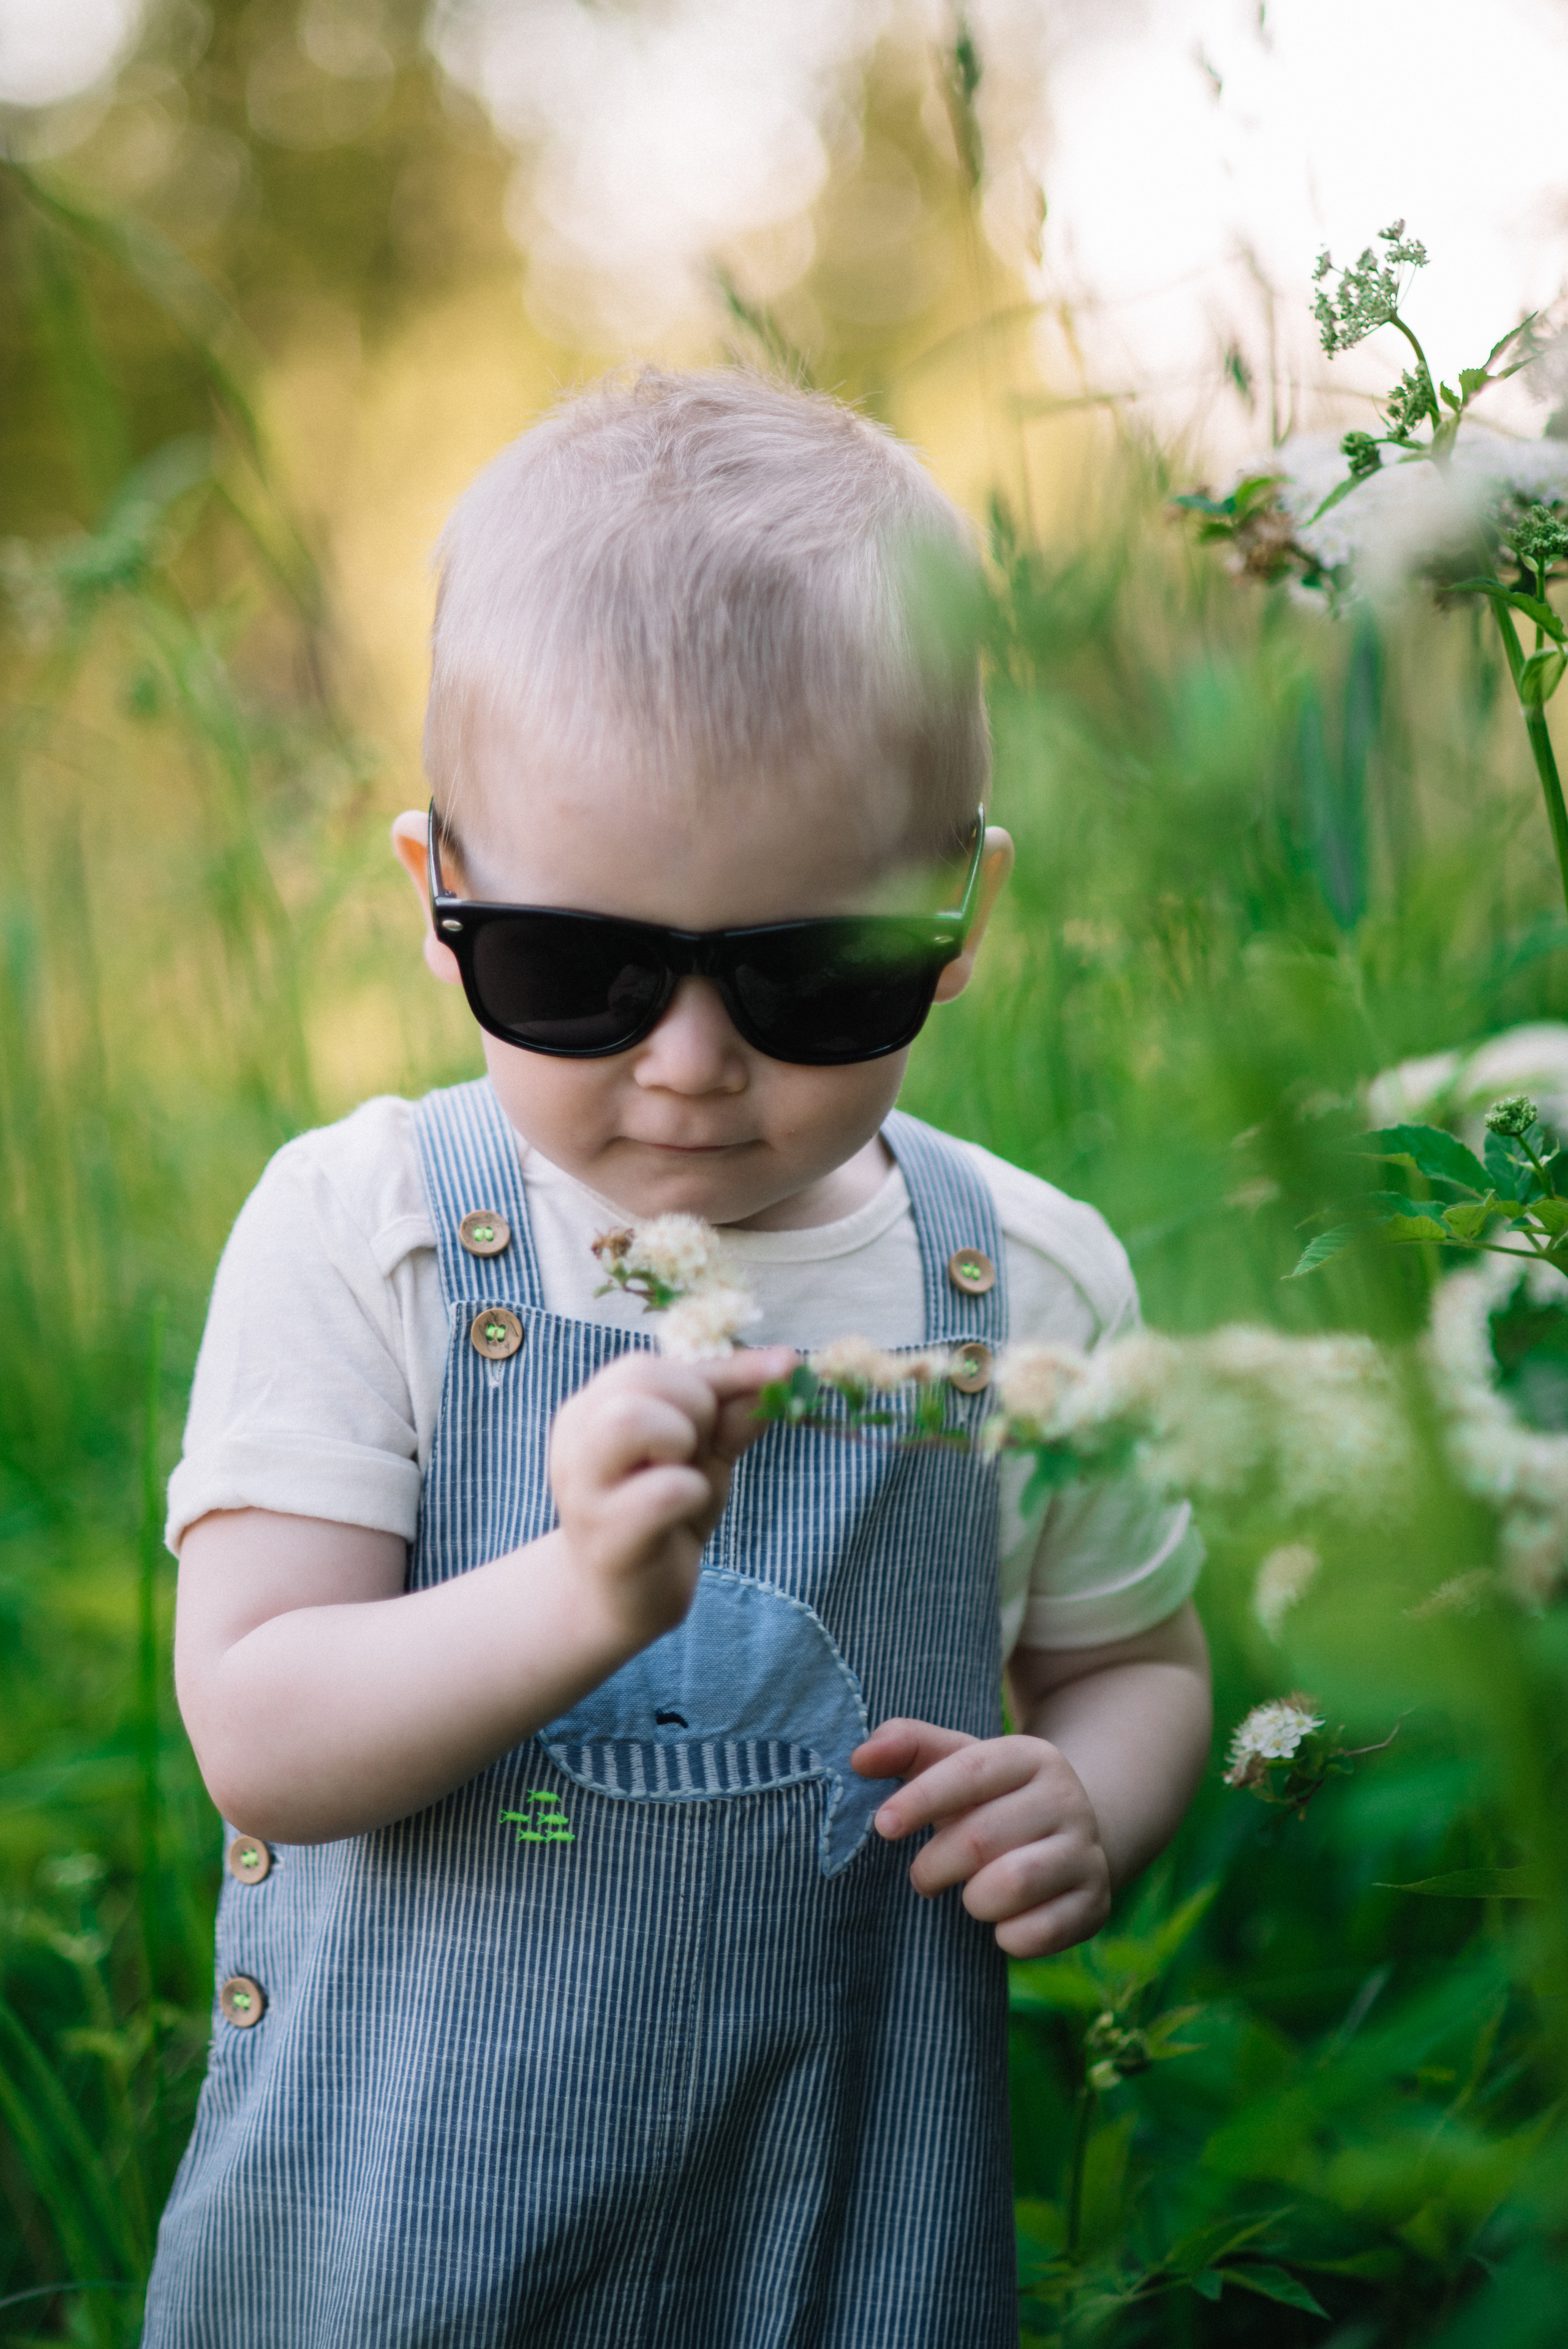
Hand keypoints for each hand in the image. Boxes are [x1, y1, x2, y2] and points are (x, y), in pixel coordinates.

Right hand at [549, 1348, 794, 1648]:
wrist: (626, 1600)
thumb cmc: (663, 1514)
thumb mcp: (704, 1453)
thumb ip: (734, 1409)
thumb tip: (785, 1366)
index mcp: (593, 1408)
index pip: (657, 1361)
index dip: (728, 1366)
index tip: (786, 1366)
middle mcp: (577, 1439)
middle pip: (638, 1377)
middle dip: (694, 1406)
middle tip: (695, 1452)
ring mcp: (585, 1490)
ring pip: (629, 1420)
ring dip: (679, 1439)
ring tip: (683, 1474)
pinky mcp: (607, 1538)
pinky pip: (663, 1491)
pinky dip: (691, 1493)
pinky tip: (685, 1512)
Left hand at [851, 1719, 1111, 1956]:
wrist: (1067, 1839)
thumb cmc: (989, 1800)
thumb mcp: (954, 1764)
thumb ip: (906, 1748)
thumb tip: (859, 1759)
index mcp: (1031, 1757)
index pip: (970, 1770)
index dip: (921, 1798)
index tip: (882, 1825)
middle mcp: (1067, 1799)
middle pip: (981, 1838)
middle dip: (934, 1865)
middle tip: (921, 1876)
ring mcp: (1086, 1854)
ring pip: (1012, 1884)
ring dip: (972, 1899)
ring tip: (967, 1893)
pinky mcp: (1095, 1905)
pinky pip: (1036, 1933)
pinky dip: (1005, 1935)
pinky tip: (1001, 1921)